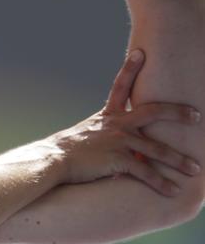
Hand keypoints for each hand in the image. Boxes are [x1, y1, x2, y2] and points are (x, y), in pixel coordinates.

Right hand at [53, 49, 200, 194]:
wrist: (52, 161)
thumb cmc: (66, 152)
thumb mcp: (86, 134)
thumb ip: (103, 134)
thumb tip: (112, 141)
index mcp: (108, 116)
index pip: (121, 86)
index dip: (130, 68)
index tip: (141, 52)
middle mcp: (116, 124)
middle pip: (153, 111)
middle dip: (178, 113)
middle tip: (198, 115)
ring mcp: (118, 141)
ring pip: (156, 149)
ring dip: (179, 160)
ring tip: (196, 169)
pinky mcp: (117, 160)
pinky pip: (145, 172)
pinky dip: (160, 183)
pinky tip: (173, 191)